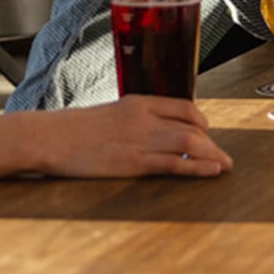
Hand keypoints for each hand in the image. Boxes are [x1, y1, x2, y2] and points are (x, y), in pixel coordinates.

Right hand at [40, 96, 233, 178]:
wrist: (48, 138)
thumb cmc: (74, 131)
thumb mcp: (109, 116)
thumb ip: (132, 121)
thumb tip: (152, 134)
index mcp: (138, 102)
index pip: (184, 106)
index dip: (202, 121)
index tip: (209, 134)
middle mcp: (143, 117)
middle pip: (192, 125)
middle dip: (213, 142)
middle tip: (223, 156)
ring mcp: (138, 139)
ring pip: (190, 142)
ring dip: (213, 155)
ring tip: (225, 166)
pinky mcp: (132, 162)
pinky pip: (174, 163)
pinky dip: (198, 167)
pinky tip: (212, 171)